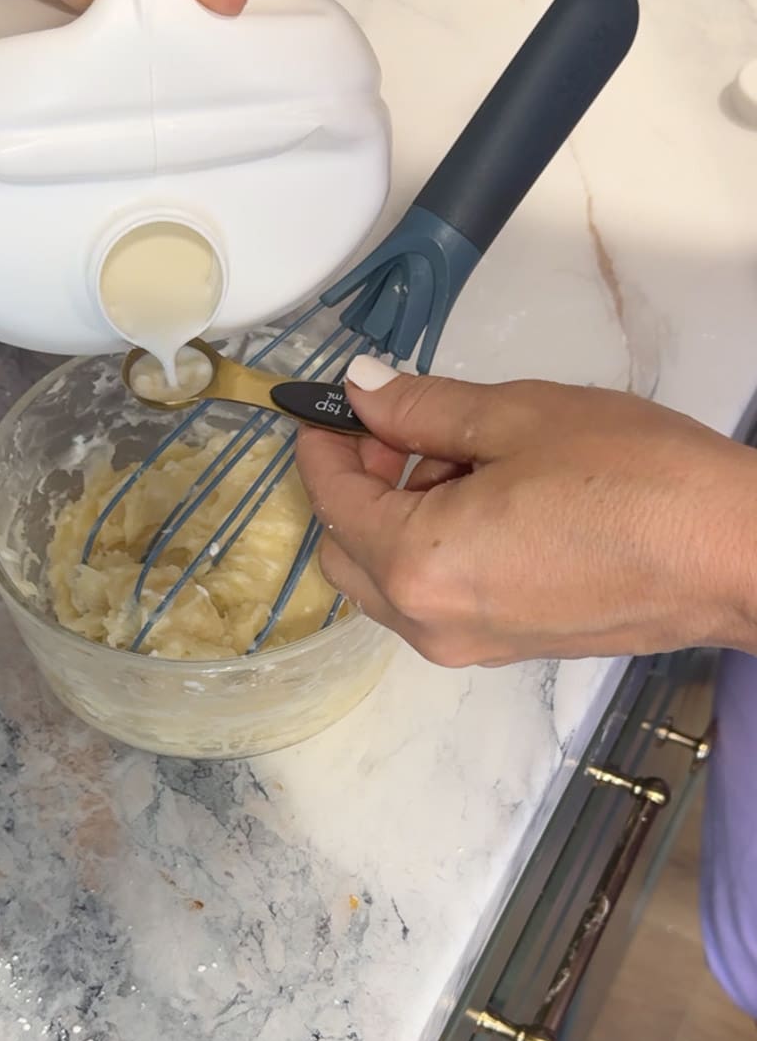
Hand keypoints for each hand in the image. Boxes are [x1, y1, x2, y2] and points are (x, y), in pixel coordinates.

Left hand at [296, 354, 756, 667]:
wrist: (734, 554)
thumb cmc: (634, 479)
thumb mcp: (517, 417)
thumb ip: (422, 408)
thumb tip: (362, 392)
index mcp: (418, 565)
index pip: (332, 502)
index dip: (323, 444)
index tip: (332, 404)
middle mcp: (430, 623)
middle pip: (346, 553)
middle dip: (356, 485)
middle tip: (401, 426)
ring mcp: (471, 645)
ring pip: (391, 580)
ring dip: (397, 517)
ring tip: (461, 454)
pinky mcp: (509, 648)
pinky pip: (438, 598)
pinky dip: (435, 548)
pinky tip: (488, 496)